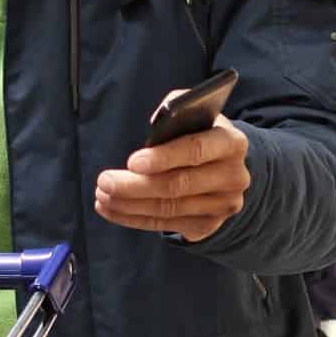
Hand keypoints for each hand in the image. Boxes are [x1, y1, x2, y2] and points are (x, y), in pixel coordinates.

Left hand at [94, 115, 250, 243]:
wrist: (227, 167)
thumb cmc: (202, 134)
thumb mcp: (197, 114)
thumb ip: (177, 111)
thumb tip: (157, 122)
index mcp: (232, 144)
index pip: (196, 150)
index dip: (163, 157)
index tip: (131, 162)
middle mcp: (233, 178)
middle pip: (178, 185)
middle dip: (135, 185)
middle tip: (104, 181)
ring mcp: (222, 206)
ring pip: (168, 209)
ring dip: (129, 204)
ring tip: (102, 195)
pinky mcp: (208, 225)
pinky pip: (165, 224)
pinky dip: (134, 218)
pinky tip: (112, 209)